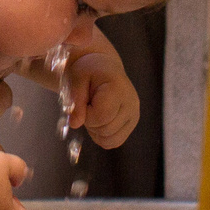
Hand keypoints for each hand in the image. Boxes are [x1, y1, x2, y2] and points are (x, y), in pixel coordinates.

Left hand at [26, 27, 139, 148]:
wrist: (104, 67)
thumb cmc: (89, 71)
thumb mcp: (77, 79)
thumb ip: (76, 101)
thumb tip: (75, 124)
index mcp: (118, 88)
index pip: (101, 116)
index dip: (86, 114)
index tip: (83, 102)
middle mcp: (131, 103)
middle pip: (106, 130)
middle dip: (90, 122)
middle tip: (87, 106)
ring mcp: (134, 115)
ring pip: (110, 140)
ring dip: (96, 131)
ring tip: (94, 112)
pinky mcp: (132, 123)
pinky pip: (114, 142)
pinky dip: (102, 136)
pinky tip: (99, 120)